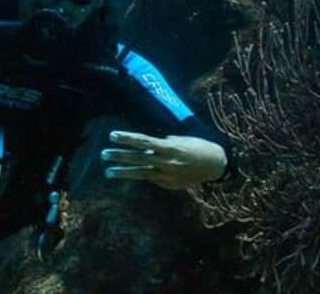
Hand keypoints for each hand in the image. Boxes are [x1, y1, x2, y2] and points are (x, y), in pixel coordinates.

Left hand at [100, 130, 226, 189]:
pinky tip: (129, 174)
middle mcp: (166, 162)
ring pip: (141, 173)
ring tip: (108, 172)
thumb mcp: (181, 140)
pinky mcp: (170, 184)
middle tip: (103, 154)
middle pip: (138, 158)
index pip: (143, 142)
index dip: (126, 138)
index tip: (112, 135)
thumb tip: (148, 145)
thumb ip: (163, 144)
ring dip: (123, 172)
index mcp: (169, 147)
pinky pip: (152, 179)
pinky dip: (141, 175)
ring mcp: (167, 175)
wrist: (216, 165)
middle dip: (119, 156)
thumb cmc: (197, 146)